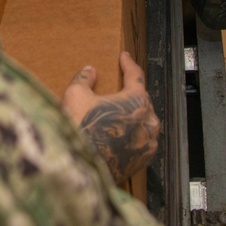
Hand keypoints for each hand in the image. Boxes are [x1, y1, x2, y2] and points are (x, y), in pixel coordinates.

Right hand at [61, 51, 159, 183]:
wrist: (81, 167)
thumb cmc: (81, 130)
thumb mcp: (76, 95)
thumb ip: (84, 79)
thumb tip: (89, 71)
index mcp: (137, 101)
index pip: (136, 76)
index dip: (129, 64)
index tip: (125, 57)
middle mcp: (149, 121)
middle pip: (142, 100)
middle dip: (131, 92)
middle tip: (118, 87)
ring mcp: (148, 142)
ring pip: (144, 121)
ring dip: (133, 114)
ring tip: (117, 112)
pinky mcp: (143, 159)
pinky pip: (142, 139)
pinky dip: (133, 132)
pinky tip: (118, 132)